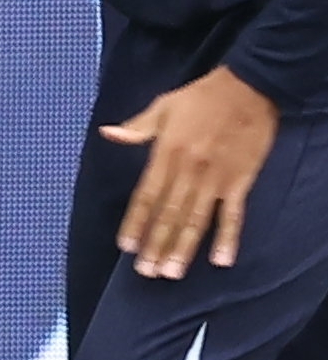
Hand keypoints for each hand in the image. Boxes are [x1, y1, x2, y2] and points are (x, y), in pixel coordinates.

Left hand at [101, 66, 279, 278]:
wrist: (252, 86)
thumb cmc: (204, 96)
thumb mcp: (165, 106)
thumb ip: (137, 128)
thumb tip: (107, 133)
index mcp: (167, 154)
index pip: (146, 196)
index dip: (135, 222)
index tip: (125, 247)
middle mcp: (189, 171)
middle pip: (169, 214)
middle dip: (156, 245)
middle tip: (145, 272)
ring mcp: (216, 179)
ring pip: (196, 220)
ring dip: (183, 248)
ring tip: (171, 273)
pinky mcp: (240, 181)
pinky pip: (233, 215)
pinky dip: (228, 238)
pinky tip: (221, 260)